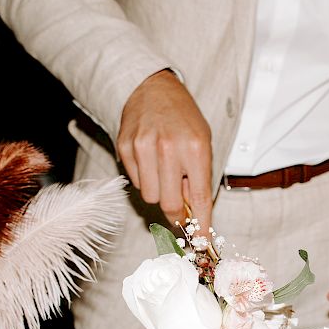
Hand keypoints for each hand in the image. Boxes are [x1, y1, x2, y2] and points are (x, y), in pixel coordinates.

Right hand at [117, 70, 214, 229]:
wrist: (153, 88)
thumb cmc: (183, 119)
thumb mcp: (203, 143)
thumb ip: (199, 179)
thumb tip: (193, 216)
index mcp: (195, 148)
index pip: (198, 198)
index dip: (199, 224)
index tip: (200, 241)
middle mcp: (168, 149)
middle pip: (169, 204)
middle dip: (176, 213)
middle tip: (180, 209)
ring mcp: (143, 148)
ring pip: (150, 197)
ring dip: (159, 193)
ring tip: (165, 172)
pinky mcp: (125, 148)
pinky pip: (136, 182)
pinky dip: (145, 179)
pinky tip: (150, 161)